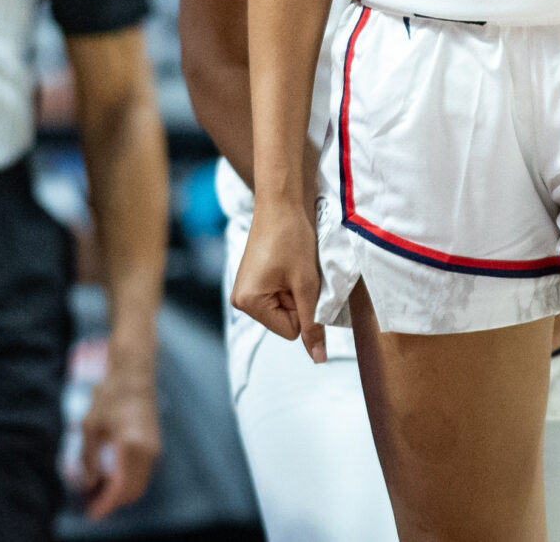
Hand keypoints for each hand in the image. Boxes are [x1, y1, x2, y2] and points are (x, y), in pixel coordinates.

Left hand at [73, 370, 160, 519]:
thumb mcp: (90, 426)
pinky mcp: (154, 445)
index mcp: (131, 446)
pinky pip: (143, 474)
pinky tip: (111, 479)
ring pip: (140, 485)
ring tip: (98, 494)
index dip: (105, 504)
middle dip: (112, 503)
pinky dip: (128, 482)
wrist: (134, 375)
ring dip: (121, 494)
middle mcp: (147, 451)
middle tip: (92, 506)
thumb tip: (88, 484)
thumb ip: (88, 459)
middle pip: (132, 492)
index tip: (91, 512)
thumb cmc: (111, 396)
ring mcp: (154, 449)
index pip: (120, 488)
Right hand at [230, 201, 326, 361]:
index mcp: (247, 304)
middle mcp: (241, 300)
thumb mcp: (306, 284)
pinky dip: (292, 282)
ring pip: (286, 307)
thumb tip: (319, 359)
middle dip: (299, 299)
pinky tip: (289, 261)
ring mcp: (246, 288)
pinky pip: (281, 294)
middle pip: (286, 321)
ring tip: (293, 264)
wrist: (282, 200)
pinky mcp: (254, 278)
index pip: (290, 331)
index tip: (300, 281)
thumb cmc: (292, 238)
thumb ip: (312, 324)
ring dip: (297, 289)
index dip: (304, 308)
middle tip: (298, 270)